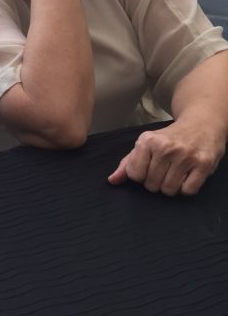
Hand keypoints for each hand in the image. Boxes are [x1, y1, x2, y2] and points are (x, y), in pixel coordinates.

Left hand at [108, 121, 225, 196]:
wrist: (202, 124)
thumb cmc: (170, 138)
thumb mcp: (146, 144)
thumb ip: (127, 163)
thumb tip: (112, 180)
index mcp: (147, 140)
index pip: (134, 175)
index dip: (141, 176)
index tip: (149, 167)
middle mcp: (165, 147)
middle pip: (151, 185)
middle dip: (156, 182)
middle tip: (165, 170)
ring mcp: (185, 155)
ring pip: (169, 190)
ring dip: (171, 187)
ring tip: (176, 173)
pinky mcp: (203, 164)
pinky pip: (188, 191)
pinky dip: (186, 188)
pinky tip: (187, 175)